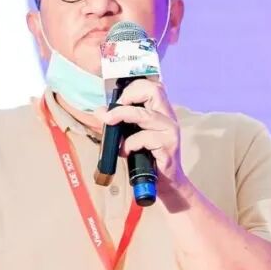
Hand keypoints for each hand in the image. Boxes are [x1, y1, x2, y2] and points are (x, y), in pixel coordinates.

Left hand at [98, 79, 188, 194]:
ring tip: (110, 124)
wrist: (166, 183)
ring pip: (145, 115)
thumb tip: (100, 111)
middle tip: (114, 110)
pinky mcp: (168, 148)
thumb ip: (120, 122)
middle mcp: (168, 118)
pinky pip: (144, 138)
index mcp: (161, 111)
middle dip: (128, 96)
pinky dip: (129, 144)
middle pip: (153, 91)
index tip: (117, 101)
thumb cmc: (148, 157)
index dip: (132, 89)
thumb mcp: (133, 135)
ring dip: (122, 116)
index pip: (151, 86)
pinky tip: (125, 152)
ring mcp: (170, 132)